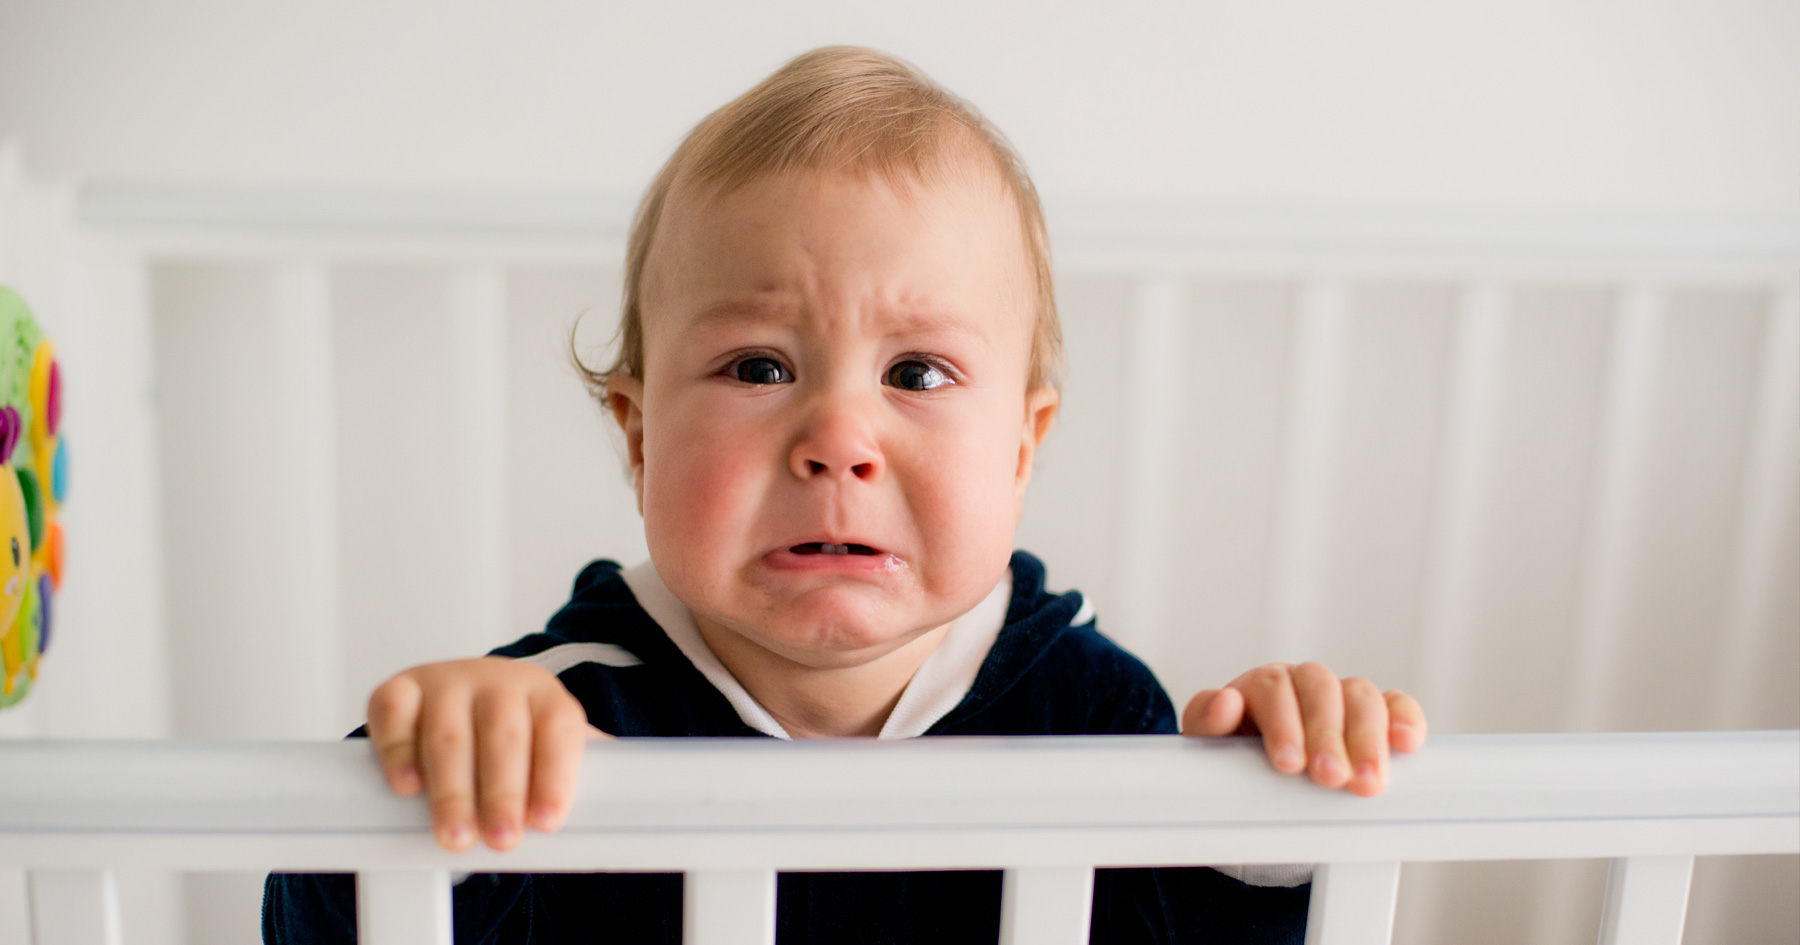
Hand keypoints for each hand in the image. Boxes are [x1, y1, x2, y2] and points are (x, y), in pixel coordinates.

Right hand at [366, 657, 606, 850]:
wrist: (466, 694)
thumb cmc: (515, 735)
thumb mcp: (551, 747)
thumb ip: (581, 773)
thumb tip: (624, 808)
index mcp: (546, 695)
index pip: (559, 730)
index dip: (555, 776)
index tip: (548, 822)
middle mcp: (498, 680)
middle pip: (504, 736)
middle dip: (503, 794)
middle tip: (502, 840)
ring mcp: (447, 681)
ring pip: (449, 734)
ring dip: (452, 790)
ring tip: (456, 835)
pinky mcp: (401, 688)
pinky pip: (395, 713)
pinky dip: (399, 751)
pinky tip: (408, 787)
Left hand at [1180, 663, 1425, 796]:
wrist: (1258, 784)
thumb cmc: (1232, 760)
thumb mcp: (1210, 745)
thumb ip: (1208, 722)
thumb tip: (1226, 702)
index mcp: (1261, 684)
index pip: (1274, 688)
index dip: (1283, 725)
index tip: (1288, 764)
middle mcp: (1303, 682)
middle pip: (1321, 689)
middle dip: (1327, 735)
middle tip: (1329, 777)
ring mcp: (1342, 695)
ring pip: (1360, 695)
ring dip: (1367, 737)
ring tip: (1367, 781)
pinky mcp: (1376, 715)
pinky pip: (1396, 704)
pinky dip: (1405, 719)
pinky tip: (1407, 743)